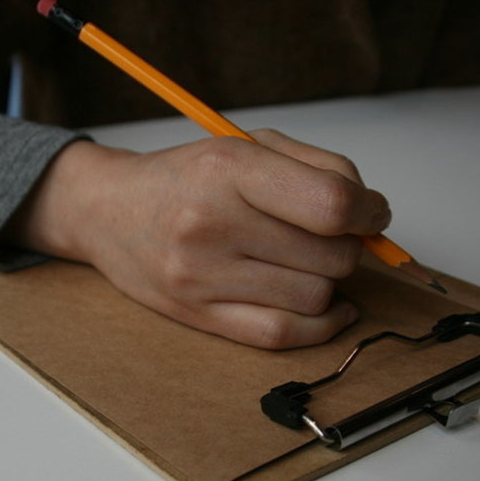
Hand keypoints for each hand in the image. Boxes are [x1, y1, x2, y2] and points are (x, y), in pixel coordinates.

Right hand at [5, 128, 390, 348]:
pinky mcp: (197, 314)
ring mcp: (201, 275)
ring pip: (315, 296)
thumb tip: (372, 215)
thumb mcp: (246, 146)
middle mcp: (211, 223)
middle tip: (325, 236)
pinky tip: (327, 307)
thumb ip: (318, 168)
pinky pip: (283, 334)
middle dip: (345, 247)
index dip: (369, 212)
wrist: (107, 210)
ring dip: (327, 282)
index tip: (371, 213)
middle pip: (331, 256)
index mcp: (228, 168)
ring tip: (303, 261)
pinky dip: (320, 325)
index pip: (330, 204)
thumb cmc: (184, 177)